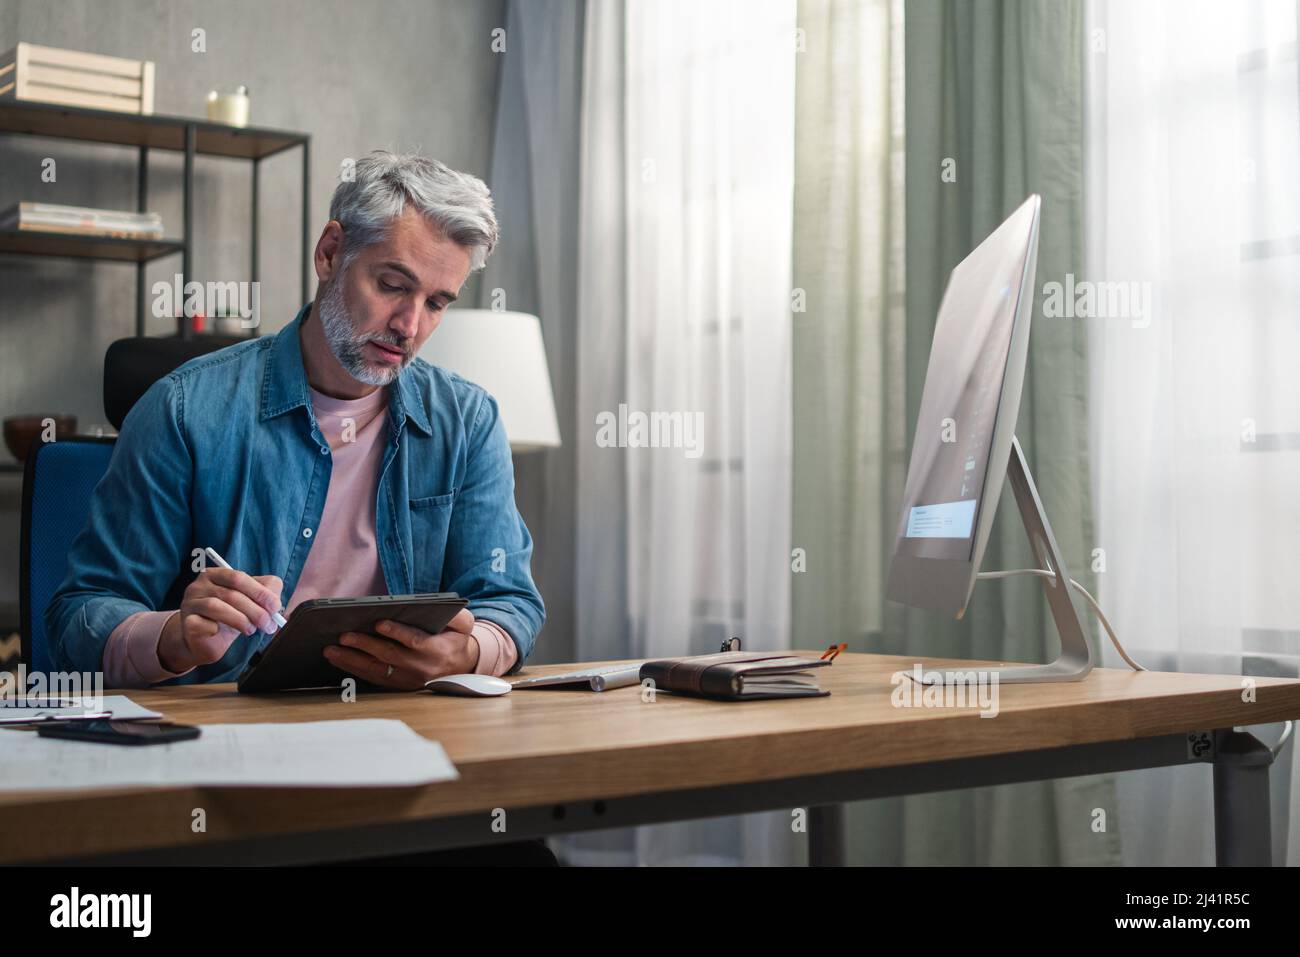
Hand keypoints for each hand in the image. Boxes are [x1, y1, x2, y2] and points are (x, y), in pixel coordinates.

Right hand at [158, 568, 283, 672]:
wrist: (205, 641)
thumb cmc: (231, 617)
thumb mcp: (250, 602)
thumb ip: (266, 593)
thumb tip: (275, 601)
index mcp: (217, 574)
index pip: (238, 577)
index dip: (259, 592)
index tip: (275, 607)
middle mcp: (200, 585)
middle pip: (230, 594)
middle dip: (254, 610)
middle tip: (267, 624)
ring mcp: (190, 603)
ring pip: (216, 607)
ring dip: (240, 620)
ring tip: (250, 630)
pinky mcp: (186, 622)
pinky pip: (202, 624)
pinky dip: (216, 629)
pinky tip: (221, 632)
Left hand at [323, 608, 478, 690]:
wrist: (460, 668)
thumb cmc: (455, 640)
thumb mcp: (464, 624)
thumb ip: (457, 615)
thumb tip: (441, 605)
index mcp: (437, 651)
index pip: (415, 641)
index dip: (397, 632)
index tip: (379, 623)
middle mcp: (421, 668)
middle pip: (389, 656)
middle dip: (364, 645)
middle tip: (343, 635)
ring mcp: (408, 680)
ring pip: (376, 670)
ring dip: (352, 661)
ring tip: (331, 650)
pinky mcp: (398, 686)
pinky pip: (373, 679)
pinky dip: (353, 670)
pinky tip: (338, 660)